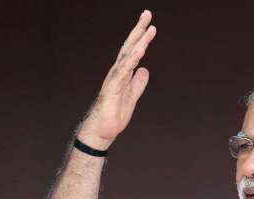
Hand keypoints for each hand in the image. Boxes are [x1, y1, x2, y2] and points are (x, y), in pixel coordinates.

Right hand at [78, 10, 156, 149]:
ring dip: (139, 41)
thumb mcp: (132, 96)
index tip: (151, 25)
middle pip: (129, 46)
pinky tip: (140, 50)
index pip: (133, 51)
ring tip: (149, 28)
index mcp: (123, 73)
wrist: (103, 131)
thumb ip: (138, 83)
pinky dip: (132, 59)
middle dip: (139, 30)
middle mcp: (118, 72)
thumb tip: (145, 69)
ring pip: (127, 56)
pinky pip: (123, 71)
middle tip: (147, 13)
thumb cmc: (114, 115)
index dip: (142, 38)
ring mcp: (114, 78)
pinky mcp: (113, 87)